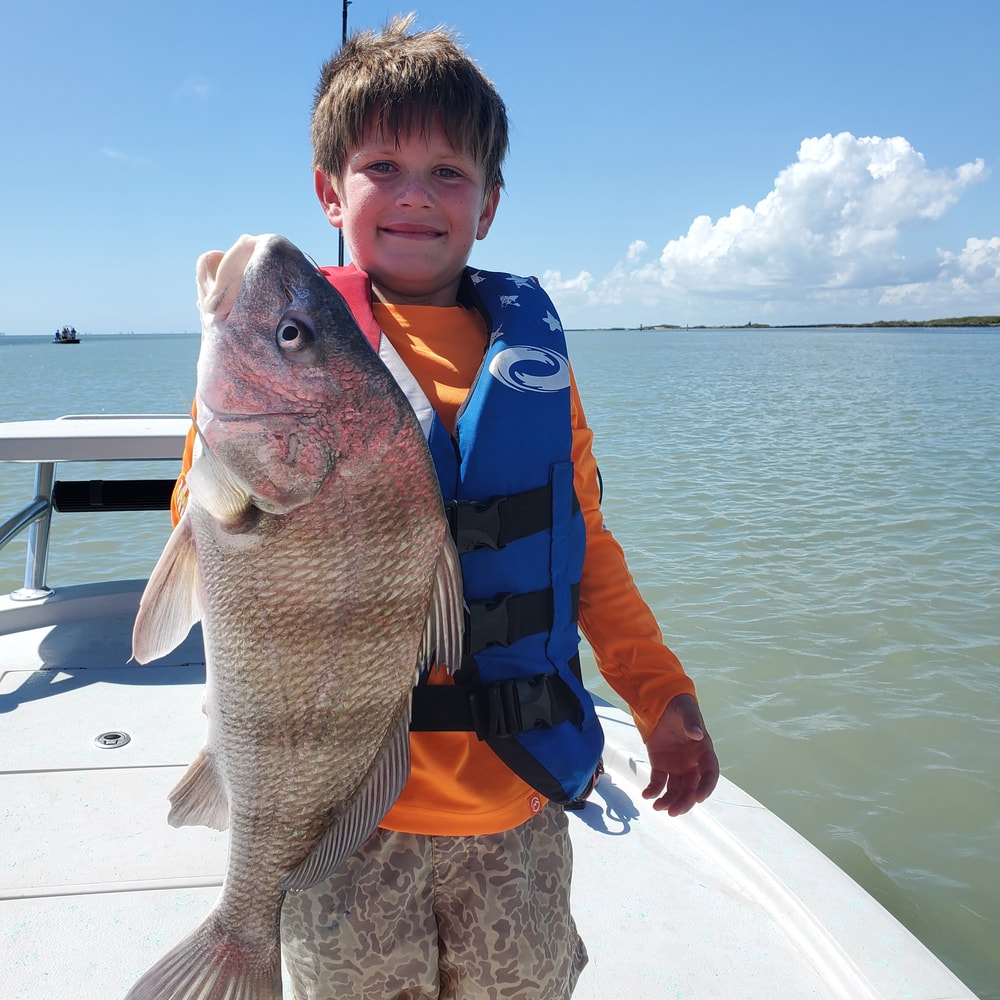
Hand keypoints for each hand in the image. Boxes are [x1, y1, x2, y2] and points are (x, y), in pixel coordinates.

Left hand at [642, 694, 719, 815]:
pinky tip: (646, 795)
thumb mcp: (686, 711)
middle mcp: (692, 763)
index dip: (707, 787)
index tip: (699, 798)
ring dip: (669, 801)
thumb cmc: (678, 706)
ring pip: (676, 790)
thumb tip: (697, 734)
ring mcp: (676, 766)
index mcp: (703, 751)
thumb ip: (691, 723)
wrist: (659, 703)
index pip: (710, 773)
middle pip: (692, 788)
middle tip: (674, 812)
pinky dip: (653, 790)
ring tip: (658, 807)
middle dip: (684, 802)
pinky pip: (658, 782)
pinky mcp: (660, 765)